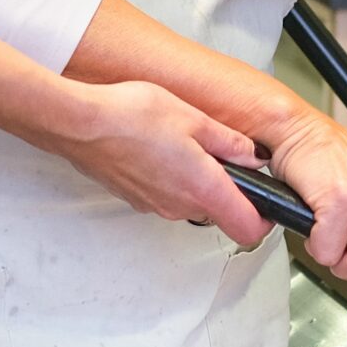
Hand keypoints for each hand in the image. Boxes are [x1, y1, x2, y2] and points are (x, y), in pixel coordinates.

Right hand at [47, 81, 270, 248]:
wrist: (79, 124)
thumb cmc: (130, 117)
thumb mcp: (193, 118)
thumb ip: (229, 141)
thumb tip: (251, 155)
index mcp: (203, 188)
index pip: (249, 230)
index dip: (264, 218)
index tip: (267, 199)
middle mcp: (180, 205)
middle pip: (220, 213)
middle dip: (227, 188)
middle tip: (223, 153)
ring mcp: (155, 205)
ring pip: (190, 202)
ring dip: (196, 179)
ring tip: (185, 141)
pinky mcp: (136, 198)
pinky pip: (165, 194)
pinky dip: (170, 176)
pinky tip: (159, 146)